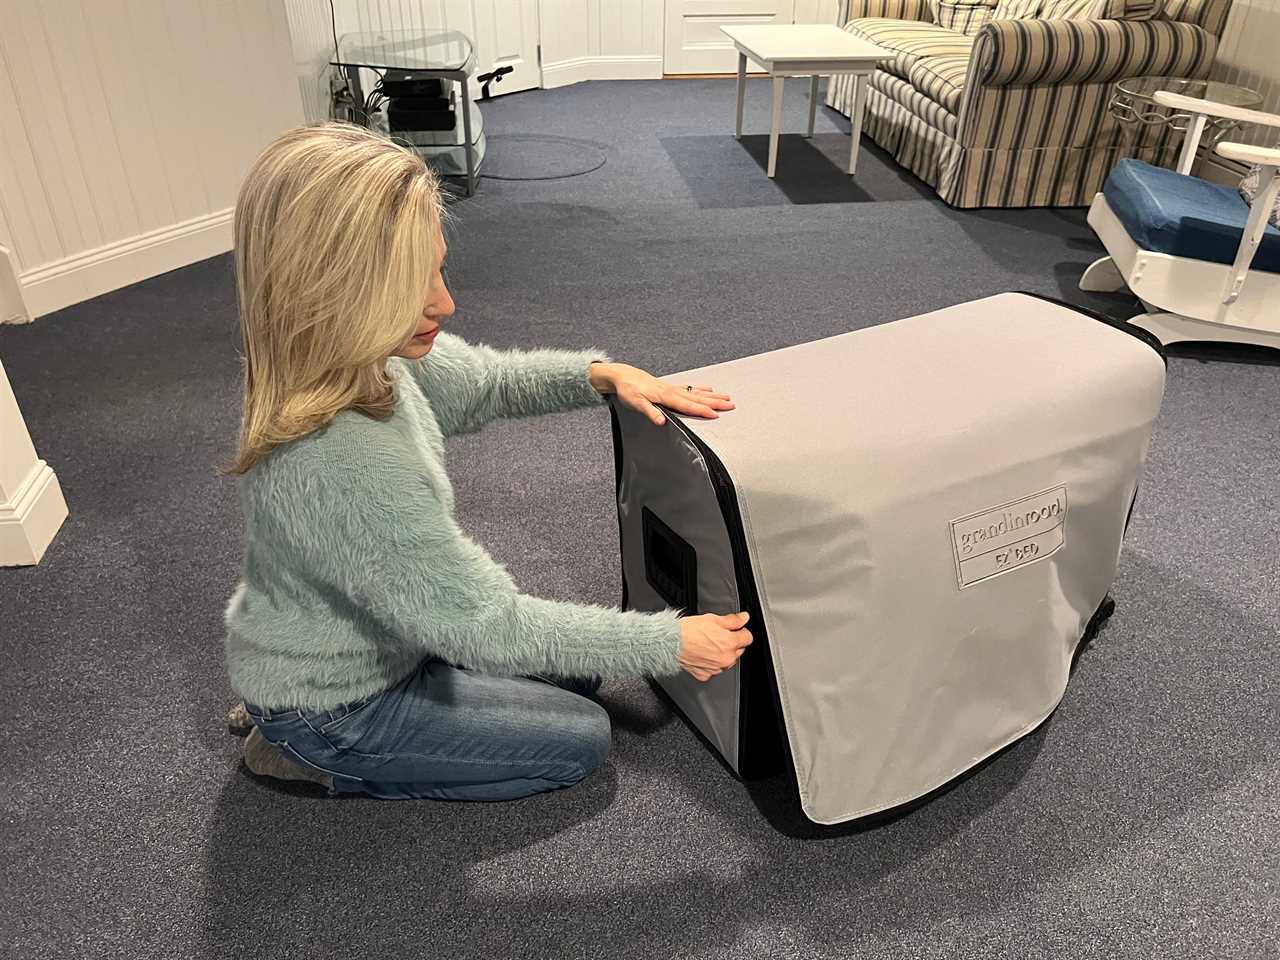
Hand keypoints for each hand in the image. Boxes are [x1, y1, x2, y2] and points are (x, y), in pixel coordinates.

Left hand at [589, 362, 734, 425]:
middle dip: (715, 402)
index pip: (687, 405)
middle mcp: (673, 391)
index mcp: (666, 396)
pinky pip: (691, 388)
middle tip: (731, 406)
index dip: (702, 410)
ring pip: (697, 392)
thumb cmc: (629, 390)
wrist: (624, 376)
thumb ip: (650, 412)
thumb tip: (662, 421)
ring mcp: (673, 388)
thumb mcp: (635, 403)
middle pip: (698, 398)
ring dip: (712, 395)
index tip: (715, 415)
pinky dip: (701, 388)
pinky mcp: (671, 387)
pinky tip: (709, 388)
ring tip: (727, 398)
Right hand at [678, 612, 751, 681]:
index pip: (748, 638)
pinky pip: (713, 669)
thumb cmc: (688, 630)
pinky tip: (702, 654)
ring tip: (708, 644)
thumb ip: (733, 620)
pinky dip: (710, 663)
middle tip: (717, 635)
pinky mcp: (705, 675)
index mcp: (730, 643)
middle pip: (738, 650)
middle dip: (731, 643)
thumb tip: (744, 618)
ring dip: (722, 654)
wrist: (670, 643)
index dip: (741, 631)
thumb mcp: (713, 619)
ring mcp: (716, 669)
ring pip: (726, 661)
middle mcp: (726, 658)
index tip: (736, 629)